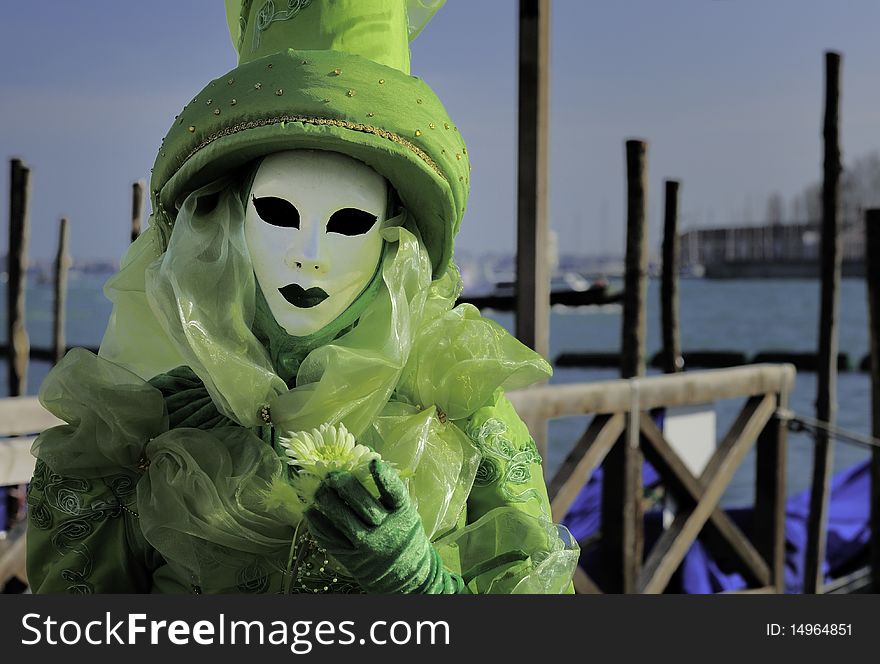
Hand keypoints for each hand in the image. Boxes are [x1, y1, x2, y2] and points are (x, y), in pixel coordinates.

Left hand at [305, 459, 466, 593]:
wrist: (405, 575)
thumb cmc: (402, 534)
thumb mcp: (404, 513)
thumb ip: (388, 494)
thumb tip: (363, 462)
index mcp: (403, 514)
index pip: (395, 493)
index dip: (384, 477)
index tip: (373, 462)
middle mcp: (387, 530)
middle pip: (365, 506)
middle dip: (346, 487)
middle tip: (331, 474)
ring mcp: (368, 545)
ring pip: (345, 522)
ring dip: (328, 503)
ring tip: (317, 490)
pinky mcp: (352, 558)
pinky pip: (332, 540)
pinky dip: (319, 526)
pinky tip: (310, 512)